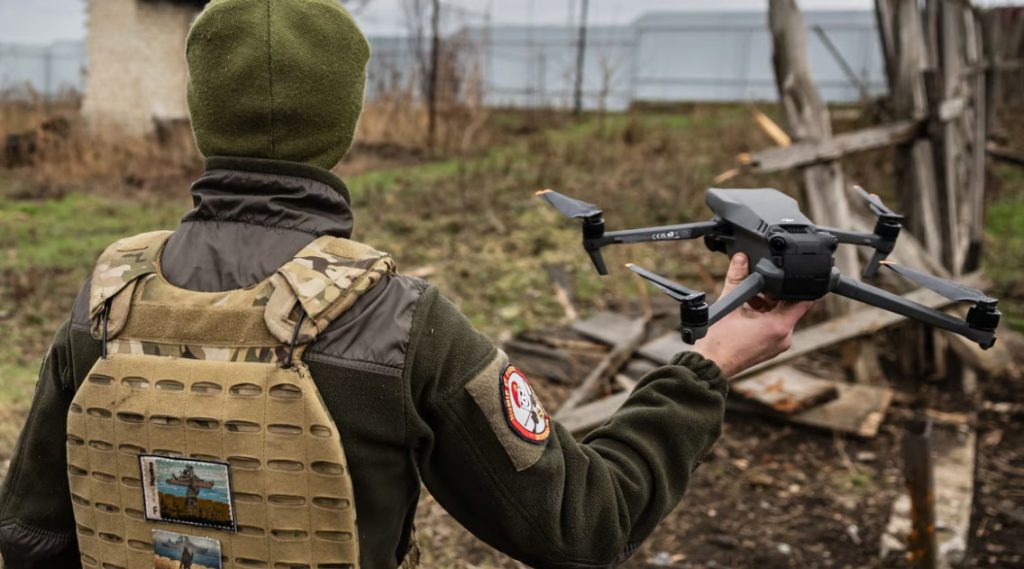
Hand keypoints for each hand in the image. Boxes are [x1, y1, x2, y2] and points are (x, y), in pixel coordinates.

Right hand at [692, 253, 813, 376]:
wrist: (709, 365)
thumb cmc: (719, 342)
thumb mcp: (729, 304)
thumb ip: (737, 278)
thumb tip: (741, 258)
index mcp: (779, 327)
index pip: (804, 300)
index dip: (799, 285)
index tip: (790, 275)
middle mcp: (784, 337)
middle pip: (789, 306)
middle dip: (774, 294)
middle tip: (757, 285)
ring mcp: (778, 344)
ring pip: (780, 315)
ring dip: (767, 305)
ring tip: (747, 299)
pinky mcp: (770, 348)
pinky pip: (774, 326)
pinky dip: (764, 316)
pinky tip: (746, 311)